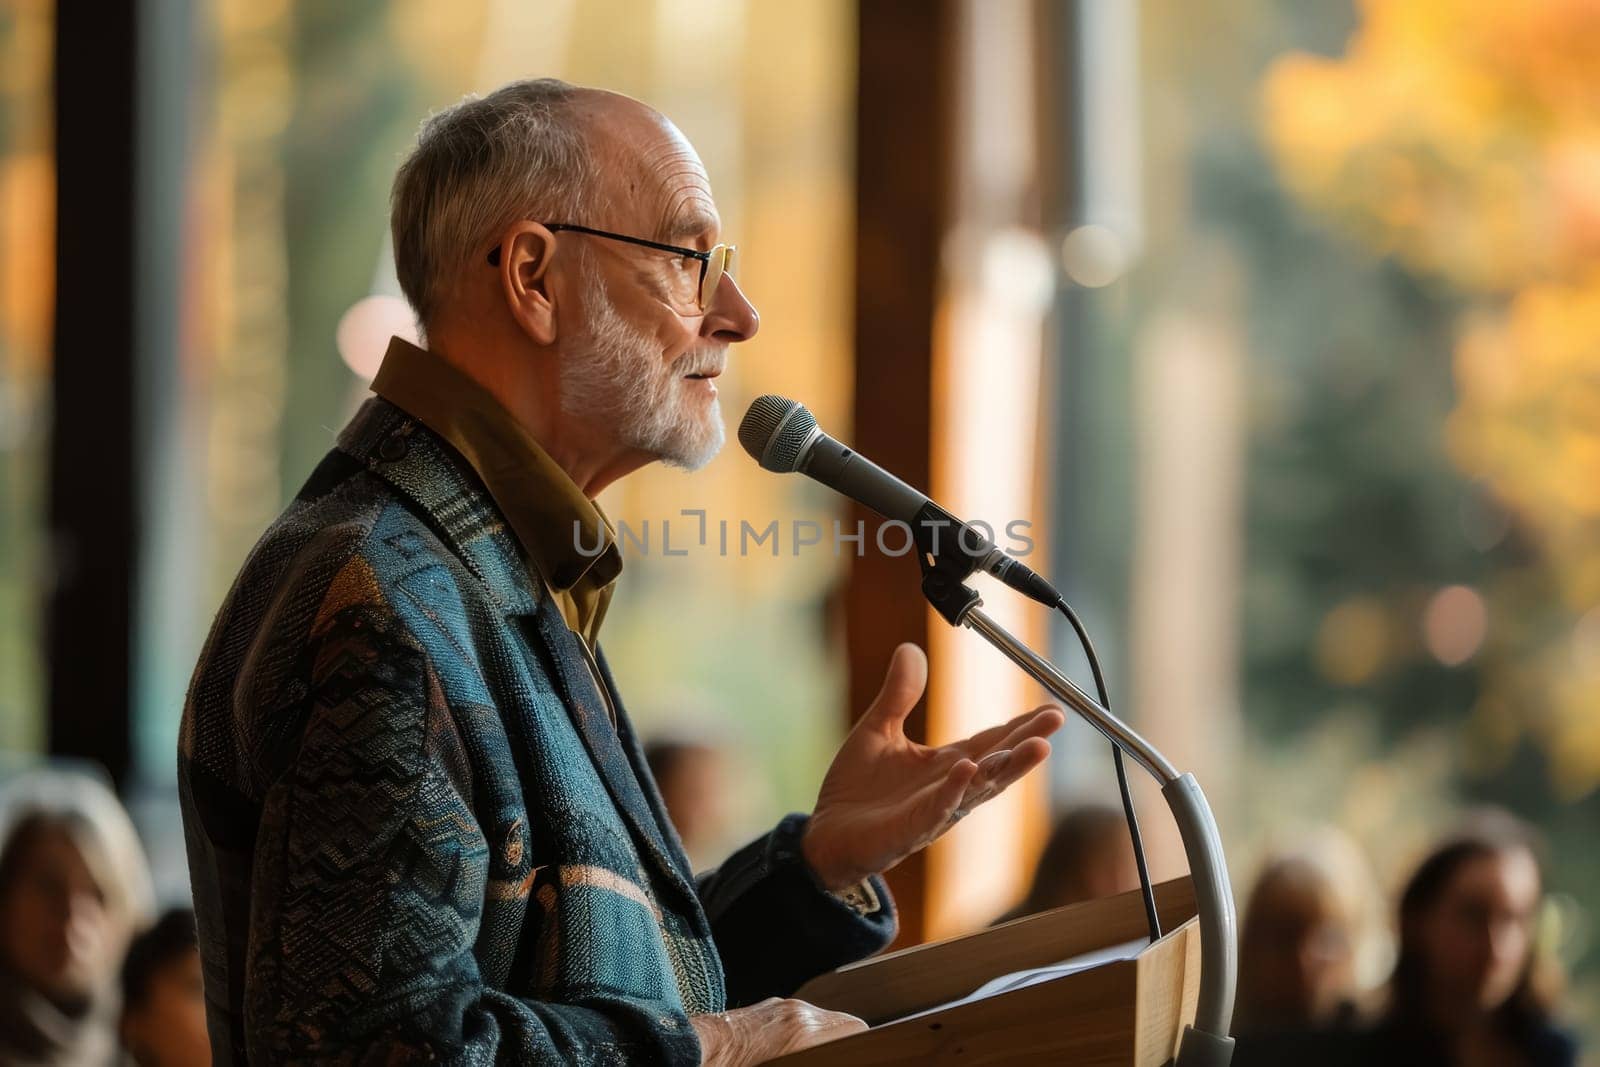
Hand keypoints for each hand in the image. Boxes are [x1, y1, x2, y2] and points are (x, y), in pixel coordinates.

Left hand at [691, 998, 866, 1065]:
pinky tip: (789, 1055)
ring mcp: (781, 1006)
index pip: (857, 1029)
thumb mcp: (786, 1065)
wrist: (690, 1053)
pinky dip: (803, 1036)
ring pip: (821, 1021)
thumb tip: (829, 1053)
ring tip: (813, 1057)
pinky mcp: (766, 1007)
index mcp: (804, 1032)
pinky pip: (799, 1019)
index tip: (861, 1055)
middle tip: (840, 1057)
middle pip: (844, 1024)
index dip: (863, 1046)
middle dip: (845, 1045)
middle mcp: (798, 1012)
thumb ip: (813, 1056)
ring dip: (823, 1041)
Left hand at [802, 643, 1063, 889]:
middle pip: (998, 762)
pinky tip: (968, 769)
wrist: (826, 835)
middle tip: (1057, 720)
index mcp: (946, 763)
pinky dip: (954, 790)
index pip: (992, 741)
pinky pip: (937, 808)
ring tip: (1038, 746)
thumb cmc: (858, 790)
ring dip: (1008, 768)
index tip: (1052, 708)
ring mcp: (934, 810)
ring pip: (979, 788)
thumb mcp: (878, 729)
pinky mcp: (910, 829)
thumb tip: (909, 649)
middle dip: (1028, 741)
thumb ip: (899, 694)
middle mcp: (950, 787)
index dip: (1022, 725)